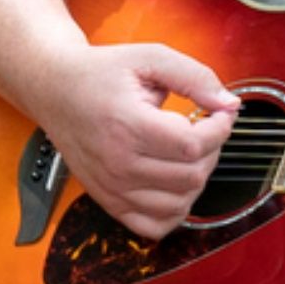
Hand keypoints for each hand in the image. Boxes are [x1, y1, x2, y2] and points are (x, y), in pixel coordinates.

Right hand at [31, 42, 239, 239]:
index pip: (193, 145)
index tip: (219, 113)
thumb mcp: (150, 57)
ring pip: (180, 203)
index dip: (219, 129)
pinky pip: (155, 226)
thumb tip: (230, 104)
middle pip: (192, 175)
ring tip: (186, 152)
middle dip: (211, 150)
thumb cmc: (101, 74)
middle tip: (201, 129)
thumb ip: (195, 77)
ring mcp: (112, 187)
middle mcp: (118, 163)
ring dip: (196, 178)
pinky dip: (175, 210)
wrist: (55, 90)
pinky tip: (174, 182)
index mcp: (127, 125)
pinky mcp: (109, 201)